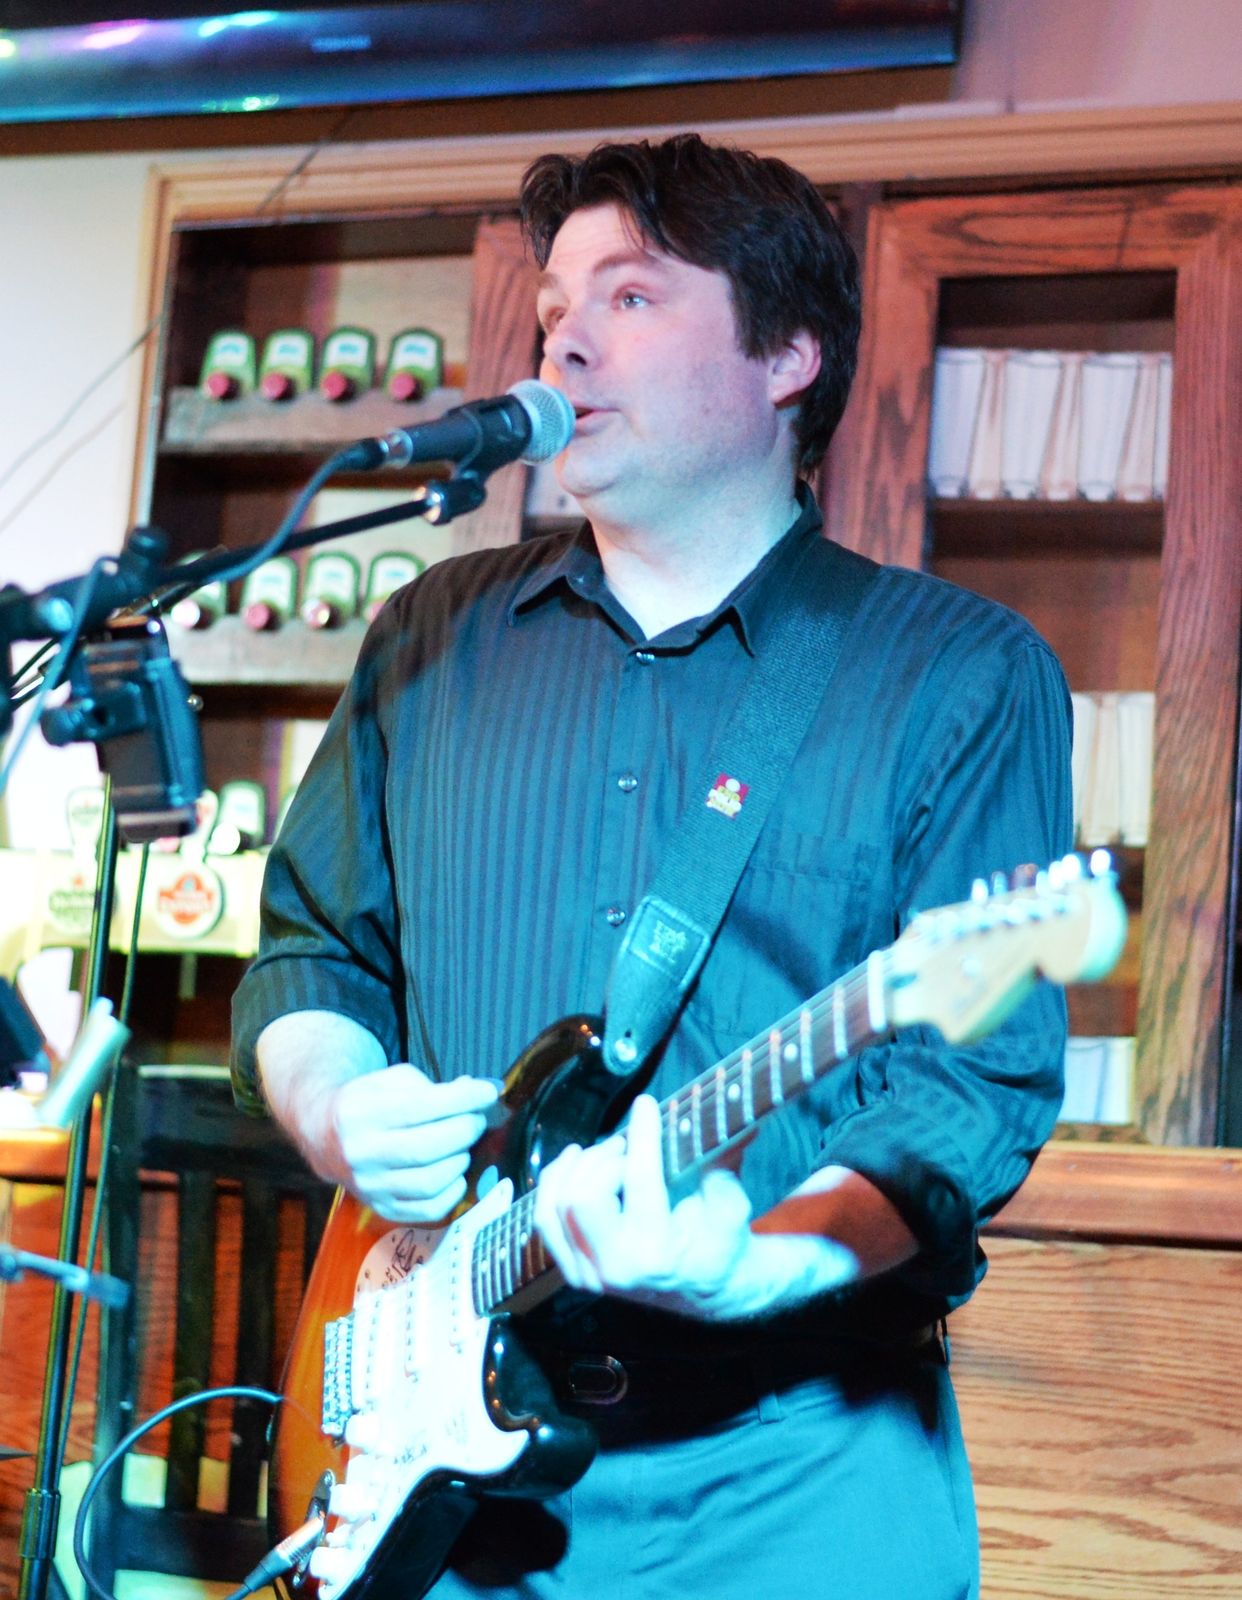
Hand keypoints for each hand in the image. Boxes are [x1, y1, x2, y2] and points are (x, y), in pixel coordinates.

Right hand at [326, 1064, 498, 1222]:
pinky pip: (428, 1210)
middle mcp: (361, 1153)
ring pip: (429, 1182)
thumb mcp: (390, 1081)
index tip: (488, 1092)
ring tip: (463, 1145)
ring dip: (459, 1160)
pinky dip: (452, 1191)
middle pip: (427, 1147)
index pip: (421, 1107)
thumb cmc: (368, 1104)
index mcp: (360, 1113)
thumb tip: (477, 1092)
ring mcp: (371, 1186)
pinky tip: (455, 1172)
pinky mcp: (382, 1209)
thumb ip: (432, 1085)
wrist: (327, 1138)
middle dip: (465, 1130)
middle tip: (477, 1119)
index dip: (462, 1100)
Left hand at [534, 1094, 861, 1320]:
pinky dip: (556, 1184)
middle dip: (605, 1158)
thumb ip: (724, 1161)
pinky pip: (544, 1220)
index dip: (642, 1134)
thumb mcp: (731, 1204)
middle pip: (582, 1195)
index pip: (638, 1180)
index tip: (645, 1103)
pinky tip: (577, 1164)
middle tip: (628, 1144)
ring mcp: (588, 1275)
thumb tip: (737, 1120)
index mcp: (656, 1254)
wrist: (705, 1290)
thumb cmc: (720, 1241)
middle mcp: (615, 1269)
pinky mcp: (573, 1270)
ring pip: (555, 1205)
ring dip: (578, 1168)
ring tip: (607, 1153)